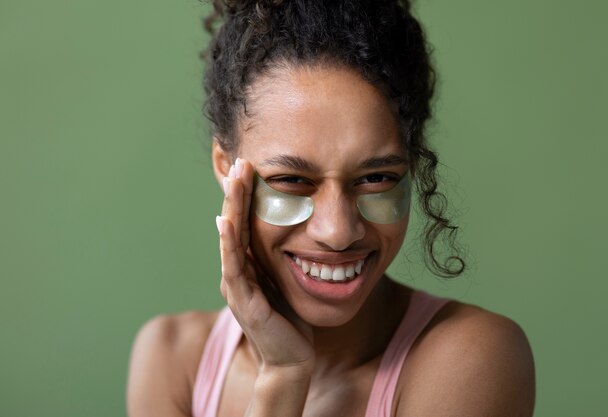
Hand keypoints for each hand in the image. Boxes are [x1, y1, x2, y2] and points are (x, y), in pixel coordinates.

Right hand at [216, 158, 314, 374]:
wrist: (292, 358)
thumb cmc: (290, 318)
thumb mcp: (285, 279)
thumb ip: (279, 257)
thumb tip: (293, 227)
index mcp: (247, 264)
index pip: (243, 222)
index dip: (244, 195)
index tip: (249, 165)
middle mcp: (236, 271)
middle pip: (233, 224)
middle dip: (236, 192)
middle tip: (239, 160)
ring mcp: (236, 286)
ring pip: (230, 240)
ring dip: (232, 208)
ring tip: (233, 180)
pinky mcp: (243, 301)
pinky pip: (234, 267)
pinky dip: (229, 243)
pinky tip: (226, 222)